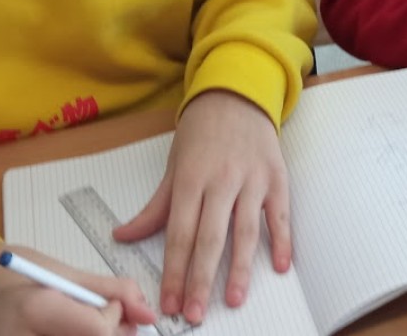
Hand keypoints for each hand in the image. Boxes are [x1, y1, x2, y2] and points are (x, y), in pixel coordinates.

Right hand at [0, 241, 153, 334]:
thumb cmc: (6, 274)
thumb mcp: (62, 272)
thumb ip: (110, 290)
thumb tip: (147, 312)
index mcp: (35, 310)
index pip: (99, 330)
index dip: (115, 319)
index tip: (110, 305)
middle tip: (108, 326)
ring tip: (82, 327)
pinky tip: (68, 334)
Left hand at [114, 91, 290, 323]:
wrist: (237, 94)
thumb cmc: (202, 131)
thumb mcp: (174, 165)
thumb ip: (155, 206)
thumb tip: (123, 236)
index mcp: (191, 178)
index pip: (179, 233)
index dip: (173, 271)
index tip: (168, 302)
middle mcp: (222, 180)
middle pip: (210, 237)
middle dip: (200, 279)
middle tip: (194, 312)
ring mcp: (252, 179)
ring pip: (246, 230)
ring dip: (239, 268)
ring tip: (233, 299)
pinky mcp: (277, 177)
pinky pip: (280, 214)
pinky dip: (283, 241)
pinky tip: (280, 266)